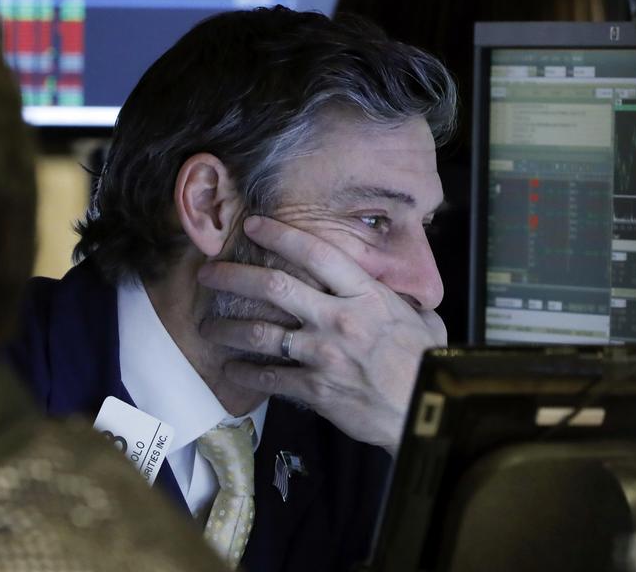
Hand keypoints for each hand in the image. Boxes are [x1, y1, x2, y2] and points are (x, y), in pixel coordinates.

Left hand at [197, 215, 446, 451]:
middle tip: (209, 272)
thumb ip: (395, 300)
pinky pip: (269, 376)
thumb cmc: (427, 362)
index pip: (315, 253)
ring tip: (207, 324)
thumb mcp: (421, 318)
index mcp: (366, 294)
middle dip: (235, 275)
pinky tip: (230, 368)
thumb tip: (387, 289)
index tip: (253, 225)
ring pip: (262, 332)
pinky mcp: (316, 388)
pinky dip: (245, 372)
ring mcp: (324, 354)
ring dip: (228, 326)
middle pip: (275, 286)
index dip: (279, 234)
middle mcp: (340, 318)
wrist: (428, 411)